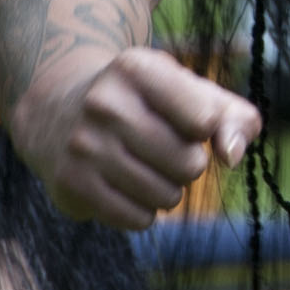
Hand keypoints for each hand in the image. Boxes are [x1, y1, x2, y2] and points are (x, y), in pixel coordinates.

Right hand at [19, 44, 260, 230]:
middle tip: (164, 149)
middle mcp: (105, 104)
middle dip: (189, 164)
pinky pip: (137, 220)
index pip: (205, 121)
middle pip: (190, 164)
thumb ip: (232, 116)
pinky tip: (124, 186)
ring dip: (167, 190)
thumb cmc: (144, 102)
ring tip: (145, 167)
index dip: (207, 129)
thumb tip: (232, 156)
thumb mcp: (188, 91)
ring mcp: (83, 145)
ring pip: (167, 197)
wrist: (57, 110)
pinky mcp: (70, 183)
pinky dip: (143, 211)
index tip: (188, 121)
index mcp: (138, 69)